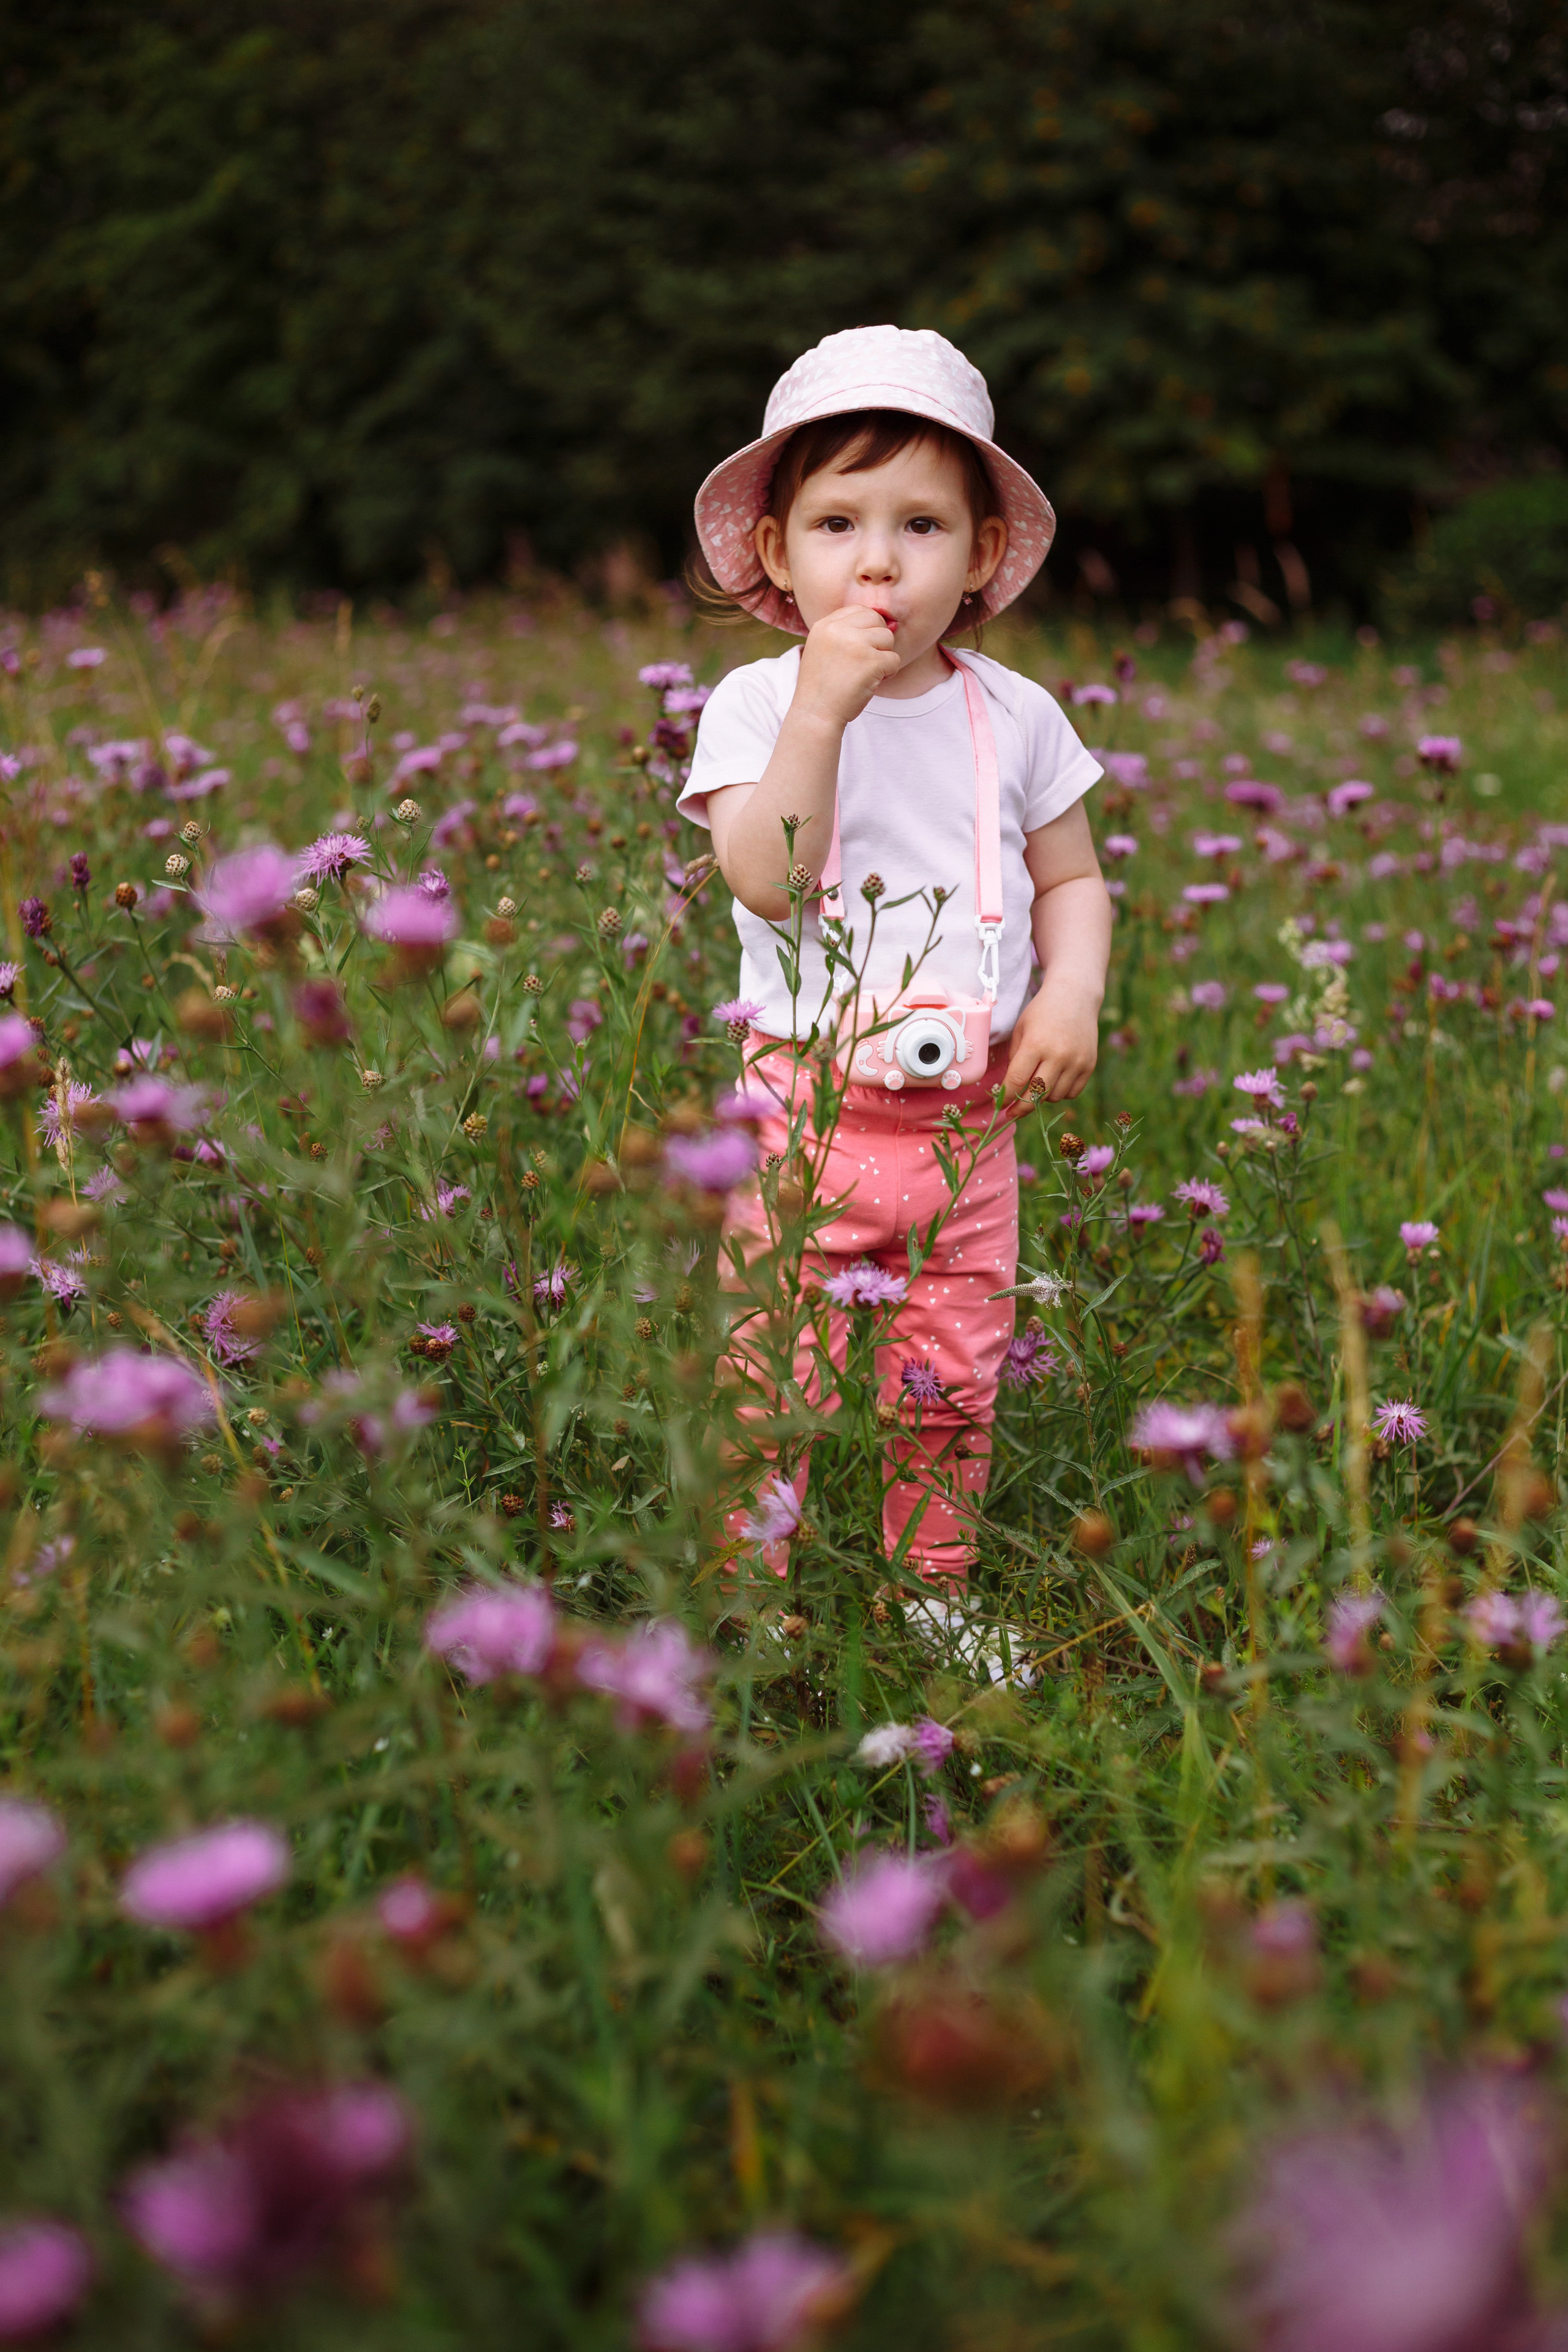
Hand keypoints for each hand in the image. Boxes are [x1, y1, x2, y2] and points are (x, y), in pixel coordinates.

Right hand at [793, 605, 899, 731]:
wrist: (816, 713)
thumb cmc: (823, 686)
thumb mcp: (823, 649)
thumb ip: (845, 632)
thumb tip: (888, 623)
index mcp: (824, 625)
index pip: (859, 610)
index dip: (868, 627)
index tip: (863, 647)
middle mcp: (838, 629)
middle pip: (876, 620)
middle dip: (878, 640)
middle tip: (868, 660)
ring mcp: (855, 644)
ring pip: (888, 638)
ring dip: (884, 657)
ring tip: (868, 672)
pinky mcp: (871, 661)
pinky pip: (894, 659)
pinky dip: (888, 673)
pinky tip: (872, 682)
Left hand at [1002, 984, 1100, 1103]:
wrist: (1075, 996)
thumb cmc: (1042, 1011)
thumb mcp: (1020, 1029)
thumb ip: (1015, 1058)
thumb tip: (1011, 1087)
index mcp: (1035, 1044)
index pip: (1016, 1081)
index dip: (1006, 1097)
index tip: (1000, 1105)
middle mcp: (1058, 1055)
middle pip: (1036, 1095)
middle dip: (1022, 1107)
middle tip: (1013, 1111)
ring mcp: (1076, 1061)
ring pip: (1055, 1097)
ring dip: (1042, 1097)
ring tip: (1036, 1086)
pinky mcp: (1089, 1065)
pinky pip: (1072, 1092)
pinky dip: (1061, 1092)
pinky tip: (1054, 1082)